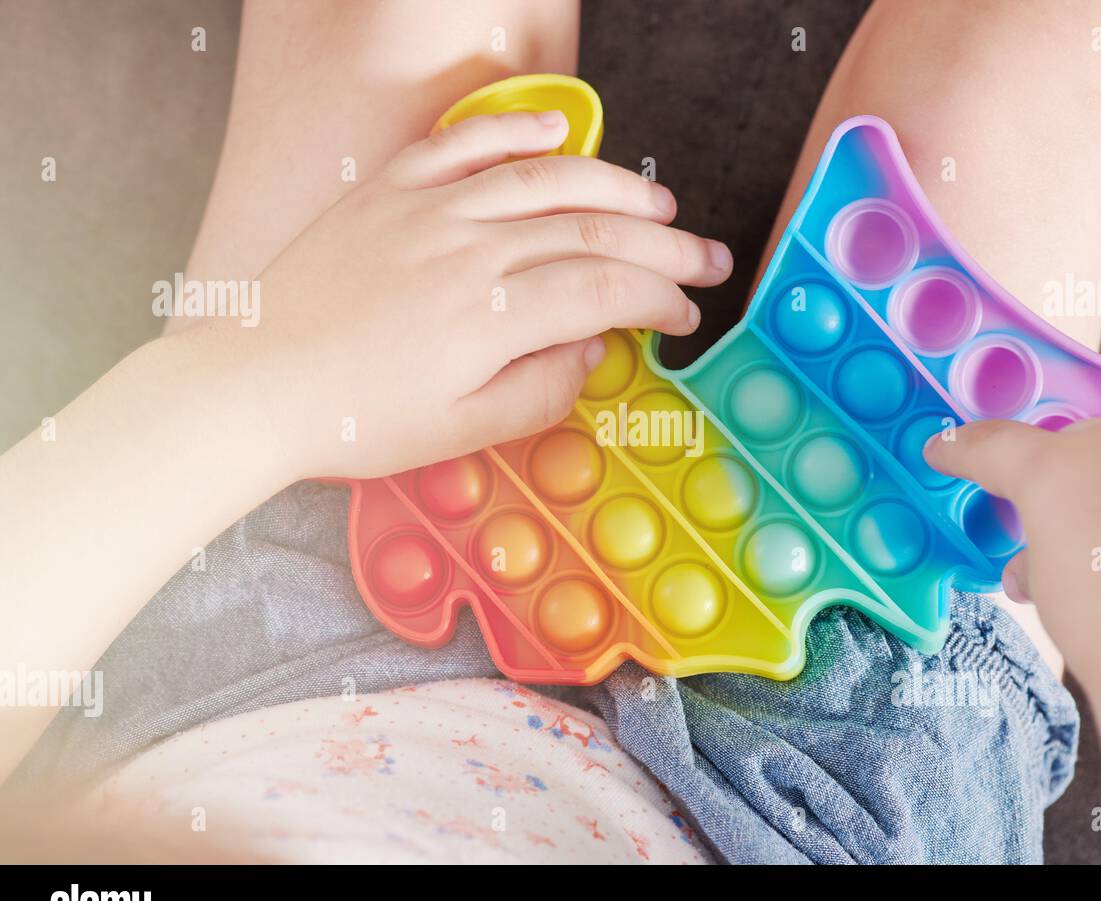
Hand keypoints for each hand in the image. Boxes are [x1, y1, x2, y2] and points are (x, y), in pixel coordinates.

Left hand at [200, 109, 731, 480]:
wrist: (253, 383)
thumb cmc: (355, 418)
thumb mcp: (462, 432)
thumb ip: (541, 389)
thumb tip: (591, 349)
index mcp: (494, 315)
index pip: (608, 292)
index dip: (660, 301)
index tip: (685, 317)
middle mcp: (473, 248)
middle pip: (594, 232)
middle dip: (664, 247)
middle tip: (708, 259)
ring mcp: (431, 209)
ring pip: (545, 180)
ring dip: (613, 186)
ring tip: (658, 205)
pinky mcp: (391, 190)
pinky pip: (464, 144)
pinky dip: (515, 131)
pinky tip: (557, 134)